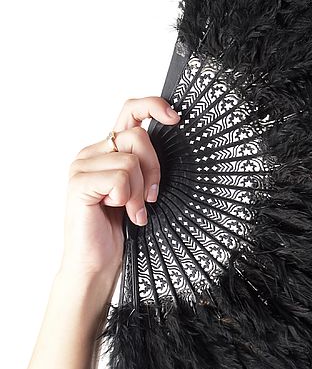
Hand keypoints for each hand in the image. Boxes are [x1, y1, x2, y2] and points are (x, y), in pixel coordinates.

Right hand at [58, 97, 180, 305]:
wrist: (98, 261)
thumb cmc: (122, 227)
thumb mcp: (141, 187)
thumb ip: (146, 163)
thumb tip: (171, 137)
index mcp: (107, 149)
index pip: (129, 111)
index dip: (153, 106)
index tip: (176, 117)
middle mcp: (92, 152)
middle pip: (137, 136)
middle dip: (154, 168)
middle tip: (150, 196)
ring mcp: (82, 166)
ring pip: (131, 160)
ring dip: (139, 190)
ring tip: (132, 209)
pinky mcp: (79, 183)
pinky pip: (120, 178)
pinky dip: (128, 199)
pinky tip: (122, 213)